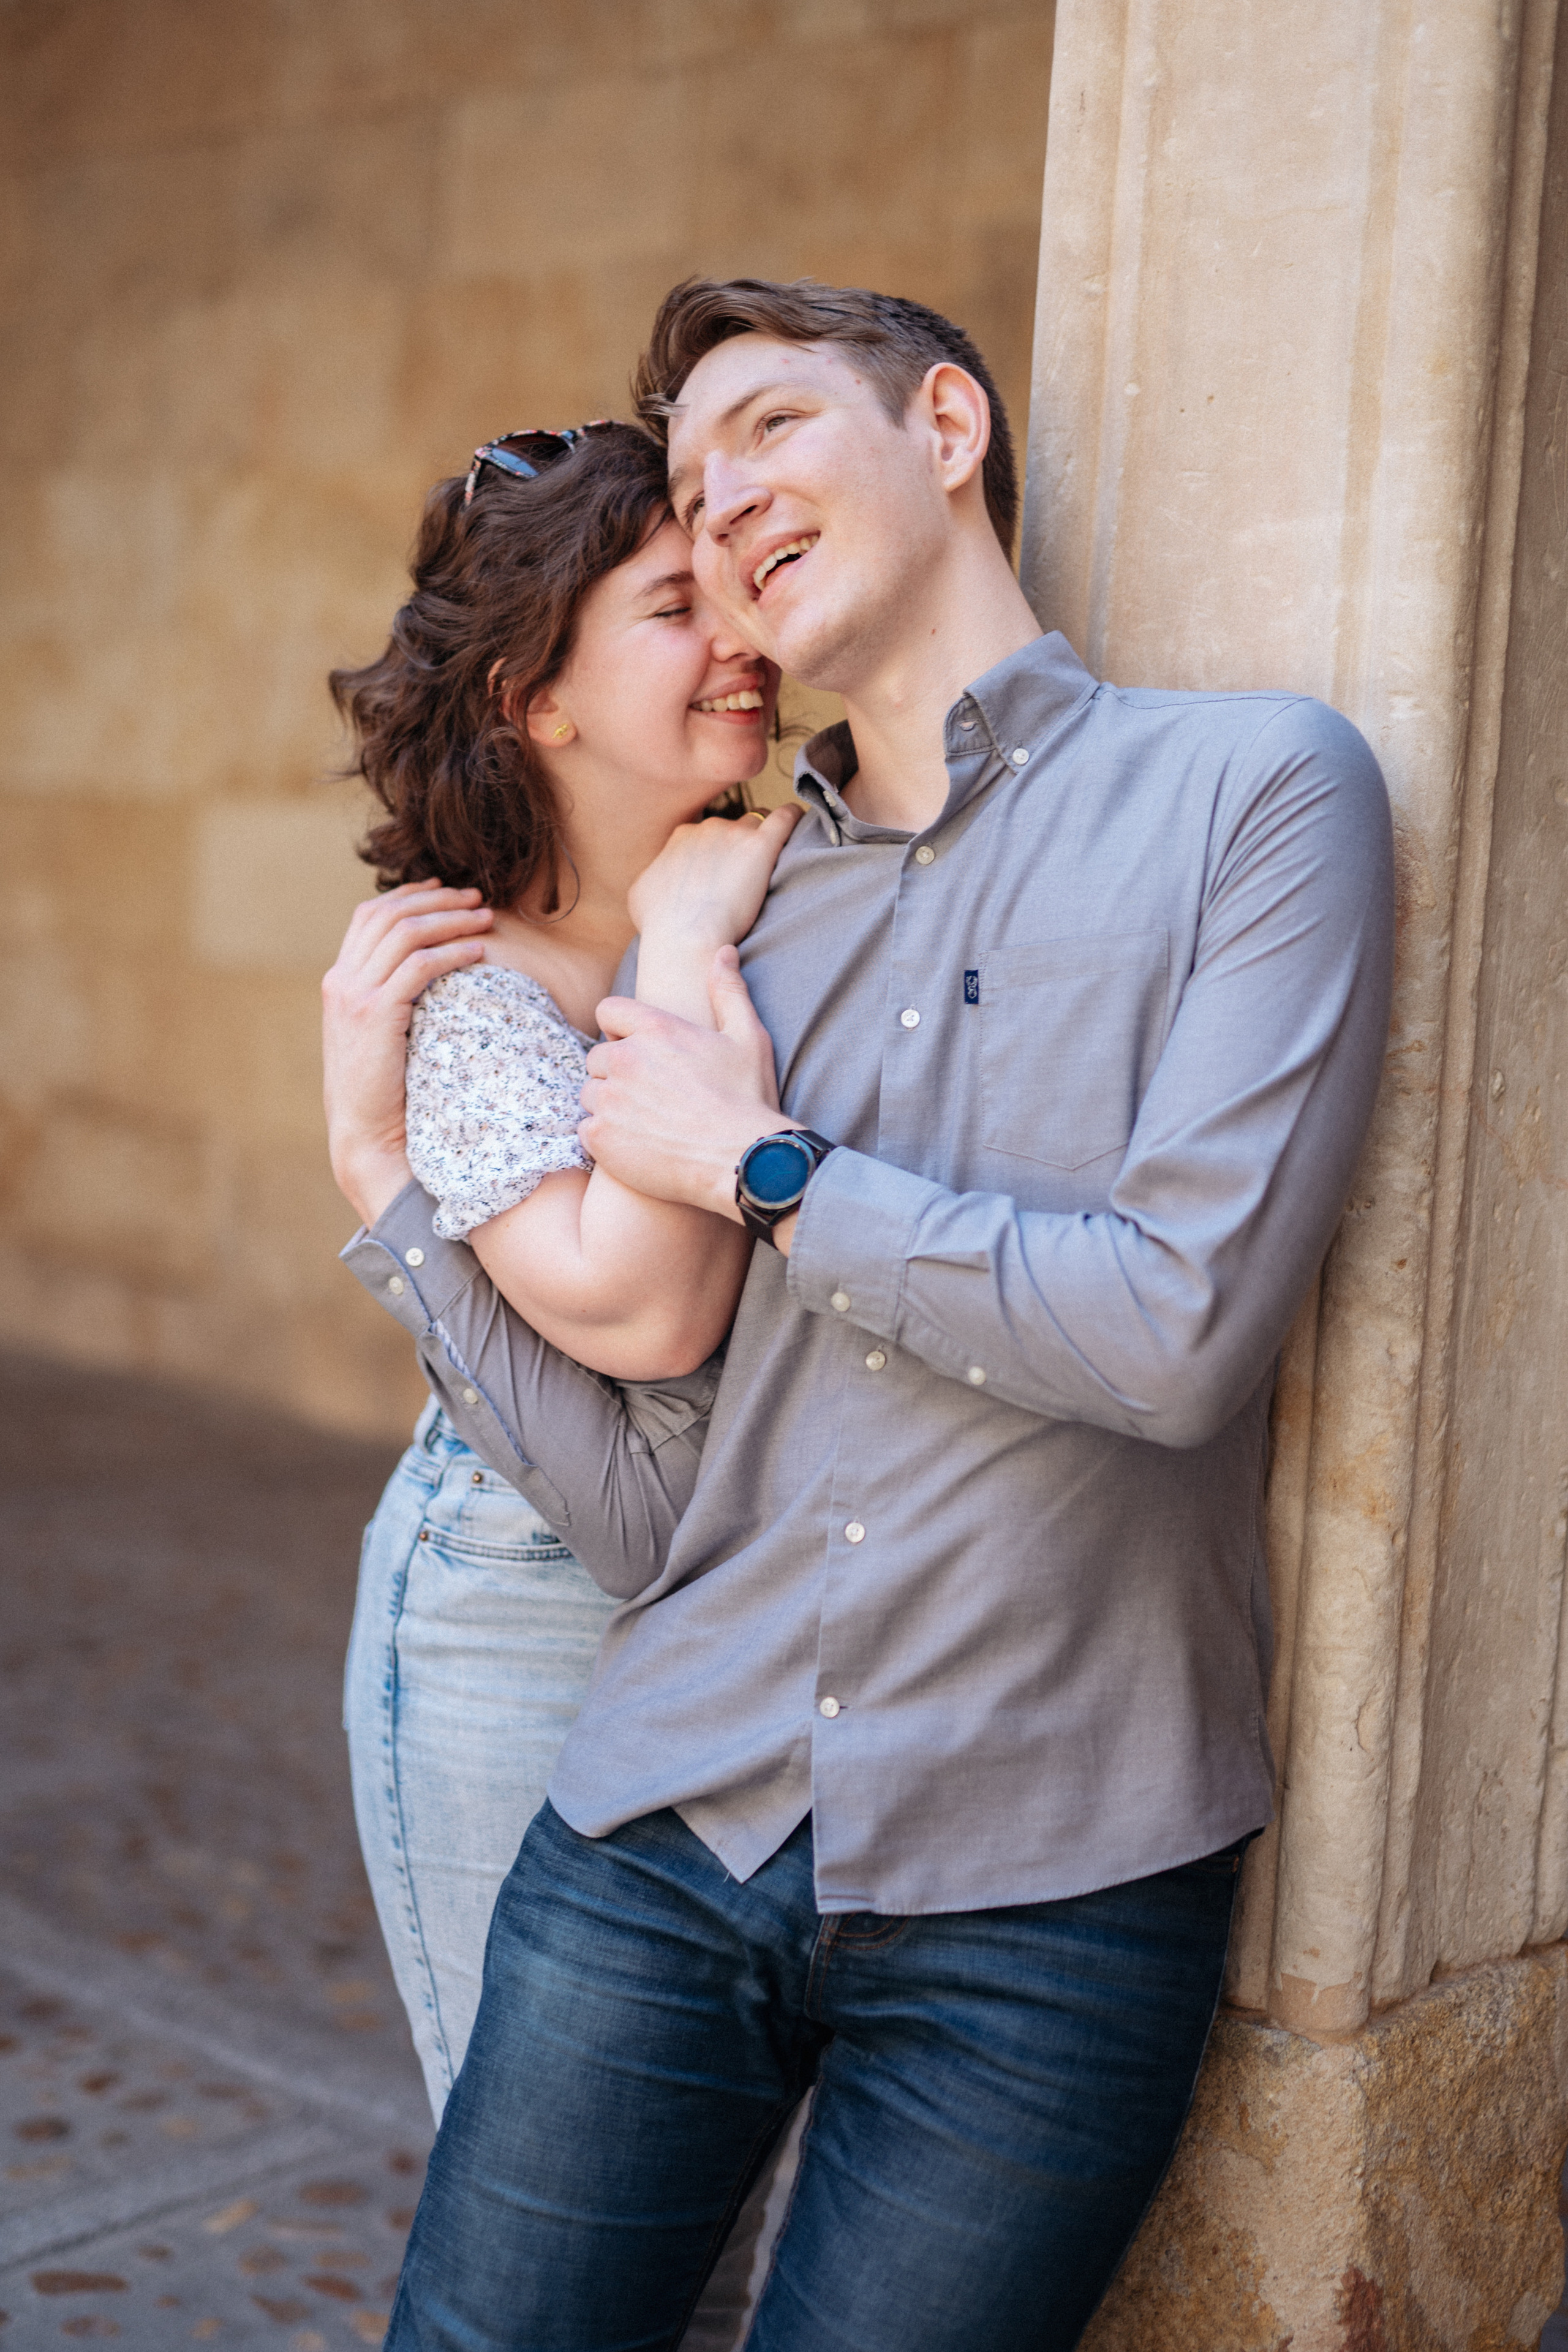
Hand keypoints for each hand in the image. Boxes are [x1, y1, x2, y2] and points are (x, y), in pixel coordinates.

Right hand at [322, 880, 492, 1224]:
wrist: (366, 1135)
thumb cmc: (384, 1092)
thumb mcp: (379, 1035)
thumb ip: (391, 999)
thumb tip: (429, 973)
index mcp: (338, 980)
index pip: (370, 916)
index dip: (409, 895)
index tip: (446, 889)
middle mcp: (341, 981)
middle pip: (389, 914)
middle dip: (437, 899)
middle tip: (476, 896)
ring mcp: (354, 996)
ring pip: (405, 933)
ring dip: (450, 919)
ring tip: (486, 917)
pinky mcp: (375, 1014)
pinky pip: (418, 967)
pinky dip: (451, 952)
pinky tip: (478, 951)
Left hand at [580, 947, 792, 1221]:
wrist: (743, 1162)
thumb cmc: (749, 1100)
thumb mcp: (748, 1037)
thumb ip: (728, 991)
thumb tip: (723, 951)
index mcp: (656, 1029)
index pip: (608, 1011)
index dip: (621, 1029)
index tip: (640, 1050)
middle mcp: (625, 1059)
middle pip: (597, 1057)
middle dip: (617, 1072)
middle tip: (651, 1096)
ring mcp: (609, 1099)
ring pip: (591, 1093)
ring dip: (610, 1104)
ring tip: (646, 1122)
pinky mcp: (600, 1137)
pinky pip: (586, 1129)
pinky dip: (606, 1137)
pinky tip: (638, 1145)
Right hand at [627, 804, 799, 955]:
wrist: (684, 938)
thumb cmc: (660, 926)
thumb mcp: (640, 896)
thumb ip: (653, 878)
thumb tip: (657, 880)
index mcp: (681, 837)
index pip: (708, 835)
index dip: (719, 854)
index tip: (725, 876)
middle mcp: (707, 827)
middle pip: (734, 828)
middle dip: (740, 848)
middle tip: (746, 878)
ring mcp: (735, 834)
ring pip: (758, 823)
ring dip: (764, 840)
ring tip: (774, 863)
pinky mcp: (761, 846)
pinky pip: (786, 817)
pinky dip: (793, 820)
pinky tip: (798, 826)